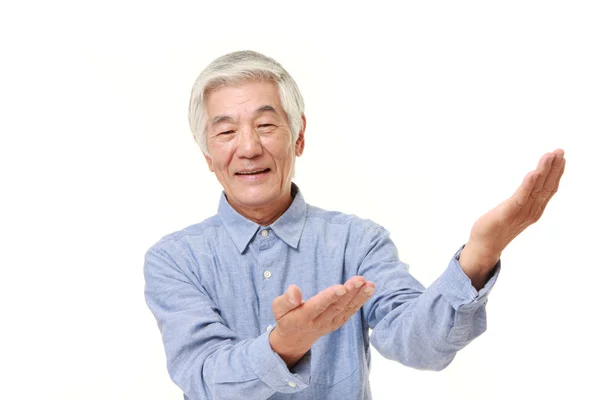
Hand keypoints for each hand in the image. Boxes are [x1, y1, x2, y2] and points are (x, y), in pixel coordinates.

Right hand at [269, 277, 375, 366]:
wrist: (295, 339)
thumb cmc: (286, 318)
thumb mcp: (278, 309)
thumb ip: (285, 300)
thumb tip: (294, 289)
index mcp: (304, 316)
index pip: (318, 306)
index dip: (330, 297)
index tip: (341, 287)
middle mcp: (319, 322)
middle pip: (336, 307)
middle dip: (350, 293)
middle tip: (360, 280)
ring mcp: (330, 323)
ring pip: (346, 309)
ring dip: (359, 297)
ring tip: (369, 285)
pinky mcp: (337, 323)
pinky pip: (350, 312)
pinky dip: (360, 301)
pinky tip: (368, 290)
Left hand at [460, 149, 565, 286]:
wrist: (484, 247)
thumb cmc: (496, 227)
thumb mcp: (513, 210)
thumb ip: (522, 199)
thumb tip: (528, 185)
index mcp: (534, 209)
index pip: (549, 188)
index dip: (556, 172)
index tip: (561, 156)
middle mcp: (531, 211)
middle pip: (546, 186)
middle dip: (554, 168)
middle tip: (560, 151)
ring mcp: (521, 213)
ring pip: (536, 189)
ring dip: (544, 171)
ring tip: (550, 156)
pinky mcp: (508, 213)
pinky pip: (520, 197)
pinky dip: (528, 185)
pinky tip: (533, 173)